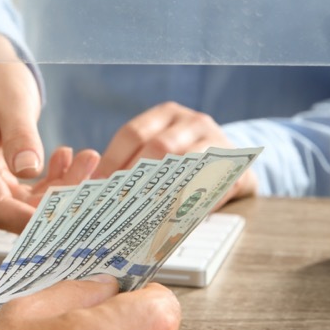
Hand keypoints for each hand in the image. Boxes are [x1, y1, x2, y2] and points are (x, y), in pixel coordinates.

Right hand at [0, 33, 98, 231]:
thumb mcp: (12, 98)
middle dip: (55, 200)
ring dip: (57, 188)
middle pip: (12, 209)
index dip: (32, 222)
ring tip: (85, 159)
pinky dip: (48, 182)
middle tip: (90, 171)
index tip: (71, 218)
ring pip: (21, 204)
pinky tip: (65, 158)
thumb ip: (20, 134)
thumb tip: (29, 170)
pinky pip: (21, 194)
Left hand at [92, 101, 256, 205]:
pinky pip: (208, 182)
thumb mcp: (162, 151)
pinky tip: (172, 214)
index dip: (112, 160)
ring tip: (142, 210)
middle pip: (158, 145)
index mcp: (165, 114)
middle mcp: (190, 121)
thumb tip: (97, 186)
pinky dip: (189, 199)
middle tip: (117, 200)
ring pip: (184, 162)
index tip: (95, 185)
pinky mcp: (233, 164)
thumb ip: (135, 163)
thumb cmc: (186, 160)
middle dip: (135, 175)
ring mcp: (215, 140)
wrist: (234, 164)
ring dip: (163, 189)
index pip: (132, 133)